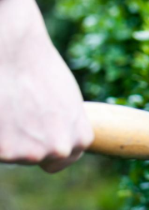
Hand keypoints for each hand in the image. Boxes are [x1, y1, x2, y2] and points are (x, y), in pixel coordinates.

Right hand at [0, 0, 93, 172]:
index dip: (46, 147)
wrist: (15, 51)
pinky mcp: (4, 151)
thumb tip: (57, 134)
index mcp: (80, 138)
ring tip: (7, 106)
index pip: (63, 158)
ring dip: (5, 137)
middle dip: (23, 141)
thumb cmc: (39, 69)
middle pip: (34, 157)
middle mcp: (60, 149)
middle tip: (17, 113)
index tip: (37, 137)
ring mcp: (31, 153)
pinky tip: (0, 110)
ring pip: (11, 154)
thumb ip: (65, 125)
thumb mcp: (67, 101)